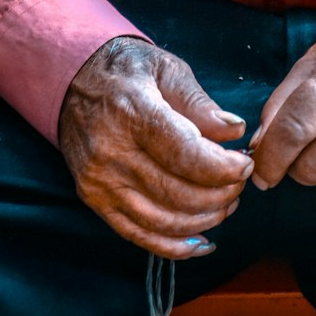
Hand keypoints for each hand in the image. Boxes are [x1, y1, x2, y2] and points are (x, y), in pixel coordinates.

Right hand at [59, 36, 251, 258]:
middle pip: (177, 192)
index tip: (244, 165)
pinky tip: (200, 241)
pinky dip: (173, 246)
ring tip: (227, 205)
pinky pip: (138, 235)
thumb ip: (199, 103)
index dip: (222, 168)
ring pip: (162, 220)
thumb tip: (234, 131)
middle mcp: (111, 152)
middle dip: (220, 195)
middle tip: (240, 184)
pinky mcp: (93, 199)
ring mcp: (99, 181)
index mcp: (133, 113)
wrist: (71, 80)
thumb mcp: (166, 69)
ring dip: (203, 220)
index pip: (185, 154)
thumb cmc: (127, 71)